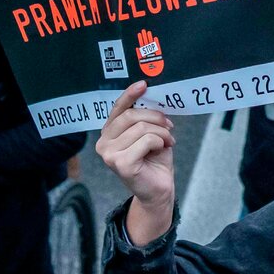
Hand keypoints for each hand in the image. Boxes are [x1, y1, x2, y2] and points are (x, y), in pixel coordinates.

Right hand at [95, 82, 176, 242]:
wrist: (158, 189)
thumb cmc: (153, 159)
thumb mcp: (149, 132)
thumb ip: (143, 116)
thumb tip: (149, 94)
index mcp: (109, 132)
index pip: (117, 108)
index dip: (130, 94)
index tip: (144, 84)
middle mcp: (104, 142)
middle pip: (132, 115)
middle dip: (156, 118)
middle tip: (169, 126)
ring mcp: (109, 154)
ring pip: (142, 127)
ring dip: (161, 132)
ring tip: (167, 141)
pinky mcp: (121, 164)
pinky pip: (147, 140)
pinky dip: (160, 141)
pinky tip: (162, 149)